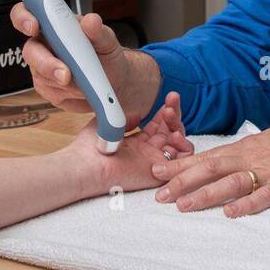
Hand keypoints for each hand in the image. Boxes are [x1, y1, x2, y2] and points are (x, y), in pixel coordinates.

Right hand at [10, 1, 160, 122]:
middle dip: (46, 63)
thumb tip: (91, 20)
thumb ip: (98, 31)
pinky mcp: (47, 86)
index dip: (23, 17)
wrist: (115, 82)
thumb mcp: (108, 41)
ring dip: (64, 82)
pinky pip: (49, 91)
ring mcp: (43, 66)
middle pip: (30, 50)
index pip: (28, 12)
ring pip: (40, 75)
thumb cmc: (108, 56)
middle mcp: (45, 44)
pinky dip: (67, 92)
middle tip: (66, 74)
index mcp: (55, 24)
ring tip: (86, 81)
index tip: (34, 26)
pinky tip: (80, 90)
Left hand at [64, 91, 193, 196]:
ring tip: (169, 113)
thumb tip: (138, 114)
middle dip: (174, 113)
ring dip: (179, 126)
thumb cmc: (89, 147)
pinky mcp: (158, 173)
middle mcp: (147, 153)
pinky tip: (175, 133)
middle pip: (170, 132)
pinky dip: (184, 146)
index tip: (168, 97)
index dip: (165, 112)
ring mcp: (153, 163)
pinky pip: (181, 162)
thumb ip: (124, 119)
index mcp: (136, 144)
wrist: (86, 164)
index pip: (158, 126)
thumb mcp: (109, 124)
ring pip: (178, 144)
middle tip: (172, 97)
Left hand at [150, 115, 269, 217]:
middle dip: (182, 182)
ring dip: (205, 194)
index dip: (180, 166)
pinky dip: (247, 204)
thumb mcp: (268, 142)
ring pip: (231, 183)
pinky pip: (265, 196)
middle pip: (211, 169)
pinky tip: (231, 213)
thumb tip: (220, 161)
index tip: (156, 173)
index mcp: (247, 147)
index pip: (206, 156)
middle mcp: (253, 157)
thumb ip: (244, 153)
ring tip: (182, 206)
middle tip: (158, 195)